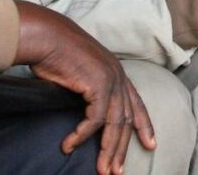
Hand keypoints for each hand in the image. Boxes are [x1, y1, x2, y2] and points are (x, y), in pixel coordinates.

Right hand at [13, 1, 154, 174]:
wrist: (47, 36)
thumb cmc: (56, 54)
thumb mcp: (79, 74)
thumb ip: (88, 92)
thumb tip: (86, 114)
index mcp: (117, 73)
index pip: (137, 103)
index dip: (145, 125)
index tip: (151, 144)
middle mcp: (118, 76)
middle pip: (127, 119)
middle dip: (122, 148)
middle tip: (117, 171)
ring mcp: (111, 80)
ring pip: (115, 123)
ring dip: (108, 150)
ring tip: (103, 170)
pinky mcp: (98, 85)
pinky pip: (94, 119)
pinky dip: (81, 135)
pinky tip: (69, 145)